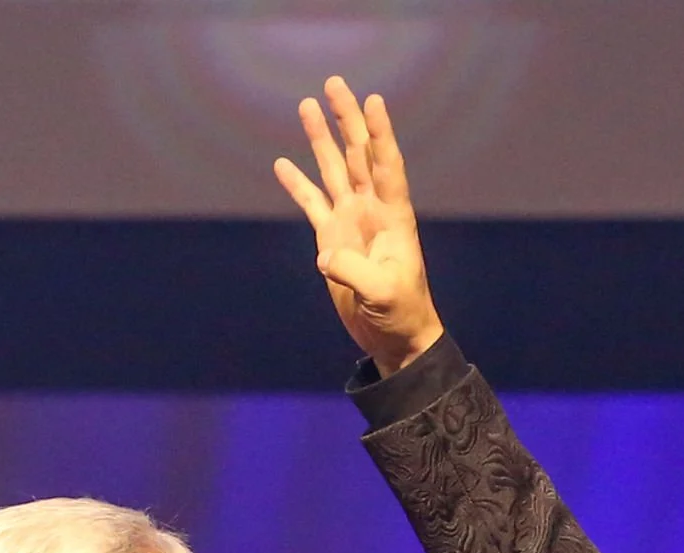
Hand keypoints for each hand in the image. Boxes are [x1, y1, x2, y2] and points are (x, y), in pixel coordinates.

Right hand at [273, 76, 443, 377]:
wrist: (395, 337)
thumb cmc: (401, 315)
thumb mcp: (383, 294)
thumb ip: (355, 271)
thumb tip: (324, 255)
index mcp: (394, 217)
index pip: (387, 165)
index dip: (380, 134)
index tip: (373, 101)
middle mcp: (372, 210)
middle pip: (358, 154)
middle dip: (347, 120)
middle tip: (335, 84)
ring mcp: (351, 222)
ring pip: (334, 170)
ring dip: (320, 140)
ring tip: (307, 105)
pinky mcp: (332, 240)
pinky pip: (312, 204)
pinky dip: (297, 185)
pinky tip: (282, 164)